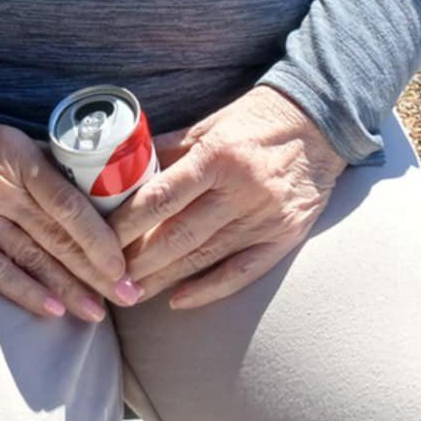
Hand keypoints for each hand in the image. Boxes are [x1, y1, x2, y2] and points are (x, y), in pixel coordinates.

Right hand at [0, 104, 142, 321]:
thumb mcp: (5, 137)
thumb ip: (43, 163)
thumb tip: (93, 185)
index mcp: (18, 157)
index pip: (70, 206)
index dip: (100, 240)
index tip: (125, 264)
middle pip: (58, 238)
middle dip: (97, 272)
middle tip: (129, 296)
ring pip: (32, 259)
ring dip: (68, 289)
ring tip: (97, 313)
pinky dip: (24, 292)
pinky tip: (51, 312)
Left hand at [108, 85, 349, 310]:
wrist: (320, 123)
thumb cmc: (255, 121)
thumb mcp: (208, 126)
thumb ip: (167, 150)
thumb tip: (120, 172)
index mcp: (218, 155)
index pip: (161, 197)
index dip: (127, 223)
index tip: (100, 238)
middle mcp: (241, 189)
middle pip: (179, 235)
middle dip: (138, 260)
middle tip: (108, 276)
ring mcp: (265, 217)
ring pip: (204, 257)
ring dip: (163, 279)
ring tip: (130, 293)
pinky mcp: (285, 237)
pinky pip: (242, 272)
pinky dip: (208, 289)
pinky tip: (178, 300)